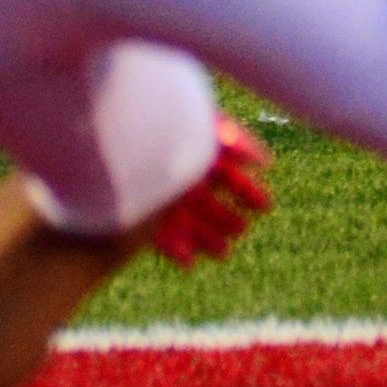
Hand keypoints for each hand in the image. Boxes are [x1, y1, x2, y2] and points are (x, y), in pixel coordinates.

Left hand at [142, 117, 273, 266]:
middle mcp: (178, 176)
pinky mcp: (137, 213)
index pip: (227, 175)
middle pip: (207, 202)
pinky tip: (189, 261)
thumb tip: (266, 163)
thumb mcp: (208, 128)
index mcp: (195, 153)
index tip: (266, 207)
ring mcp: (158, 195)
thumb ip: (239, 142)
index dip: (248, 191)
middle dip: (226, 218)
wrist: (119, 133)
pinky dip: (175, 249)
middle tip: (242, 230)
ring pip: (186, 222)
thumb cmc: (166, 124)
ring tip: (223, 253)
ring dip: (206, 238)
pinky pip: (157, 236)